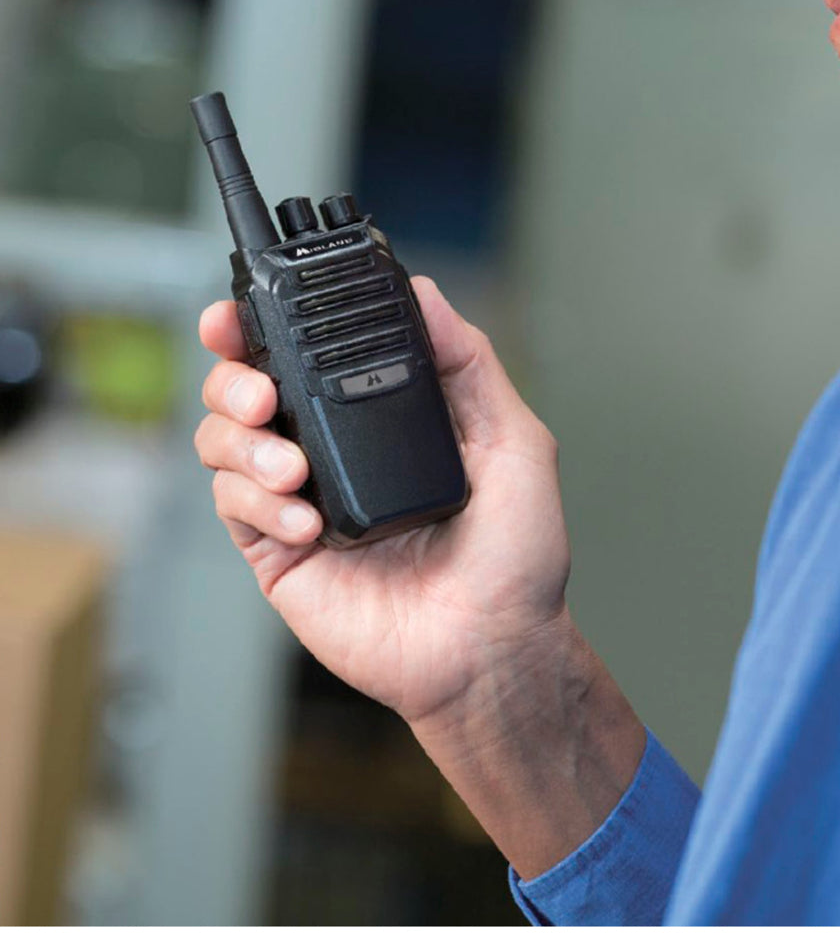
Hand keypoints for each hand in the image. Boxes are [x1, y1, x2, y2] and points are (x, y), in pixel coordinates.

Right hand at [195, 275, 568, 724]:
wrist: (495, 646)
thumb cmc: (515, 555)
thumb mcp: (514, 442)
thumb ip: (470, 364)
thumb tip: (426, 294)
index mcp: (381, 418)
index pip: (309, 353)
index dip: (267, 324)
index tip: (246, 308)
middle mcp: (334, 451)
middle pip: (246, 387)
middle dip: (233, 375)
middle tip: (260, 392)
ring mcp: (300, 501)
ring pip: (224, 442)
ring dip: (244, 442)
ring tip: (293, 469)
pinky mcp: (277, 553)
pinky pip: (234, 506)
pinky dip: (257, 501)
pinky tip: (306, 522)